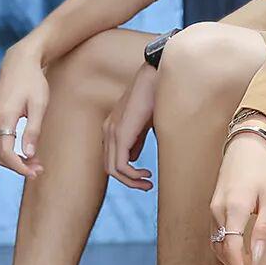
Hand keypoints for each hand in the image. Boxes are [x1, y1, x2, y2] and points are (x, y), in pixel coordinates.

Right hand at [0, 42, 47, 178]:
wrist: (19, 62)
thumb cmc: (33, 82)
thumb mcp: (39, 105)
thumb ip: (33, 130)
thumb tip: (29, 154)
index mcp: (4, 116)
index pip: (6, 152)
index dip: (19, 167)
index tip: (35, 172)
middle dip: (18, 166)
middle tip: (39, 169)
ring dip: (12, 161)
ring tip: (34, 162)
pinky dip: (7, 152)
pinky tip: (24, 153)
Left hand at [103, 63, 155, 190]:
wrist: (157, 78)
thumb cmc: (155, 97)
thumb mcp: (145, 125)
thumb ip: (137, 141)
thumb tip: (134, 159)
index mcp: (112, 128)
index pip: (112, 160)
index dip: (127, 174)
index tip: (146, 178)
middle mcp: (108, 131)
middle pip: (110, 169)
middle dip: (129, 182)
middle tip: (148, 186)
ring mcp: (112, 132)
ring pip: (113, 170)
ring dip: (132, 182)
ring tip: (149, 183)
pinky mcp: (120, 134)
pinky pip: (121, 166)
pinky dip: (134, 175)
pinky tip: (147, 174)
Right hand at [210, 123, 265, 264]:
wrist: (245, 145)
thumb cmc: (262, 169)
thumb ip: (264, 229)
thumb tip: (258, 257)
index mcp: (233, 207)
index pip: (232, 248)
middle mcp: (218, 211)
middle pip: (226, 251)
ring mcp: (213, 211)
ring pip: (220, 247)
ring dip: (237, 264)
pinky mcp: (214, 210)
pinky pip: (219, 238)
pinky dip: (231, 252)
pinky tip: (245, 259)